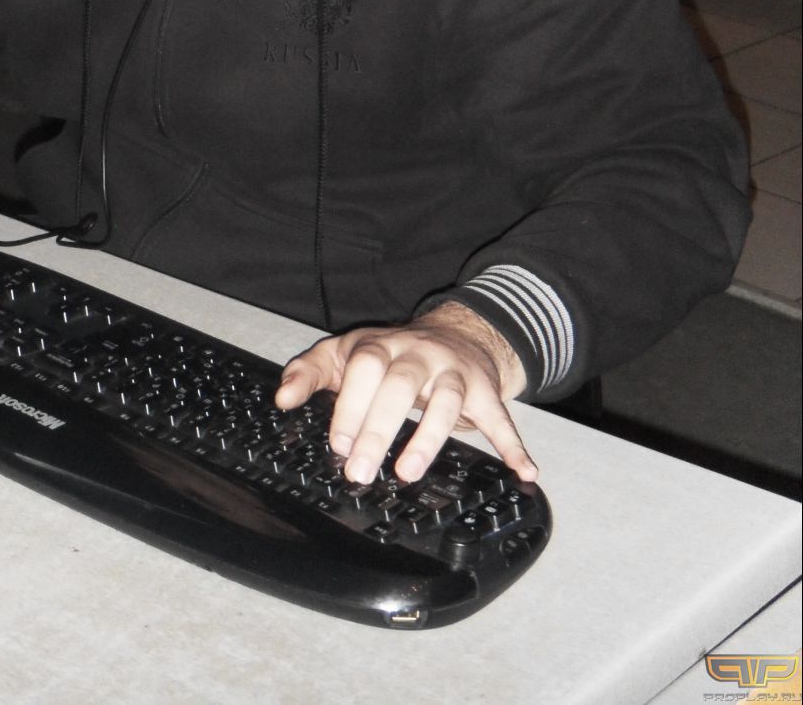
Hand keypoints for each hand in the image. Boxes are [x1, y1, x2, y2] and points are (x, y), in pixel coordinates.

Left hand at [276, 301, 537, 486]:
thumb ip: (309, 372)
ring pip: (446, 401)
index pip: (363, 369)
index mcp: (380, 346)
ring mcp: (454, 373)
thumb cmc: (390, 354)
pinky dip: (514, 446)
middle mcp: (418, 356)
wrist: (456, 333)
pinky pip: (502, 419)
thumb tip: (281, 398)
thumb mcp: (343, 354)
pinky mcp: (486, 392)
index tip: (337, 444)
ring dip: (428, 438)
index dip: (350, 405)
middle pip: (400, 386)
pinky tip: (523, 472)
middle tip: (360, 470)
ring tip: (409, 472)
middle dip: (378, 428)